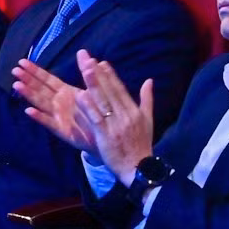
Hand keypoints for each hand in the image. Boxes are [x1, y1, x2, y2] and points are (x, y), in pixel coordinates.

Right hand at [13, 59, 91, 153]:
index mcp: (65, 92)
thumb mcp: (95, 89)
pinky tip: (29, 111)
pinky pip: (49, 122)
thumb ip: (89, 73)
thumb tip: (87, 54)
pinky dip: (39, 117)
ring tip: (17, 85)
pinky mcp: (62, 130)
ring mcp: (58, 116)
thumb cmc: (98, 111)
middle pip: (40, 89)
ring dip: (29, 94)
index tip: (22, 62)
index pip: (47, 79)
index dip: (34, 70)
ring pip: (41, 103)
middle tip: (14, 70)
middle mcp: (59, 102)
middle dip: (27, 79)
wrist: (106, 134)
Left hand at [73, 52, 155, 184]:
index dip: (110, 75)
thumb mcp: (148, 120)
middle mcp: (125, 115)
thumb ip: (147, 99)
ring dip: (93, 85)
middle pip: (110, 91)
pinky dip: (88, 107)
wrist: (139, 168)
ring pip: (102, 102)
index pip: (120, 89)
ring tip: (84, 70)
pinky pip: (96, 119)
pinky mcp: (106, 136)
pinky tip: (79, 96)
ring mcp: (115, 125)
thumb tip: (149, 80)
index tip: (101, 62)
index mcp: (134, 111)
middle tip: (89, 59)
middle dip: (99, 74)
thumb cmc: (142, 144)